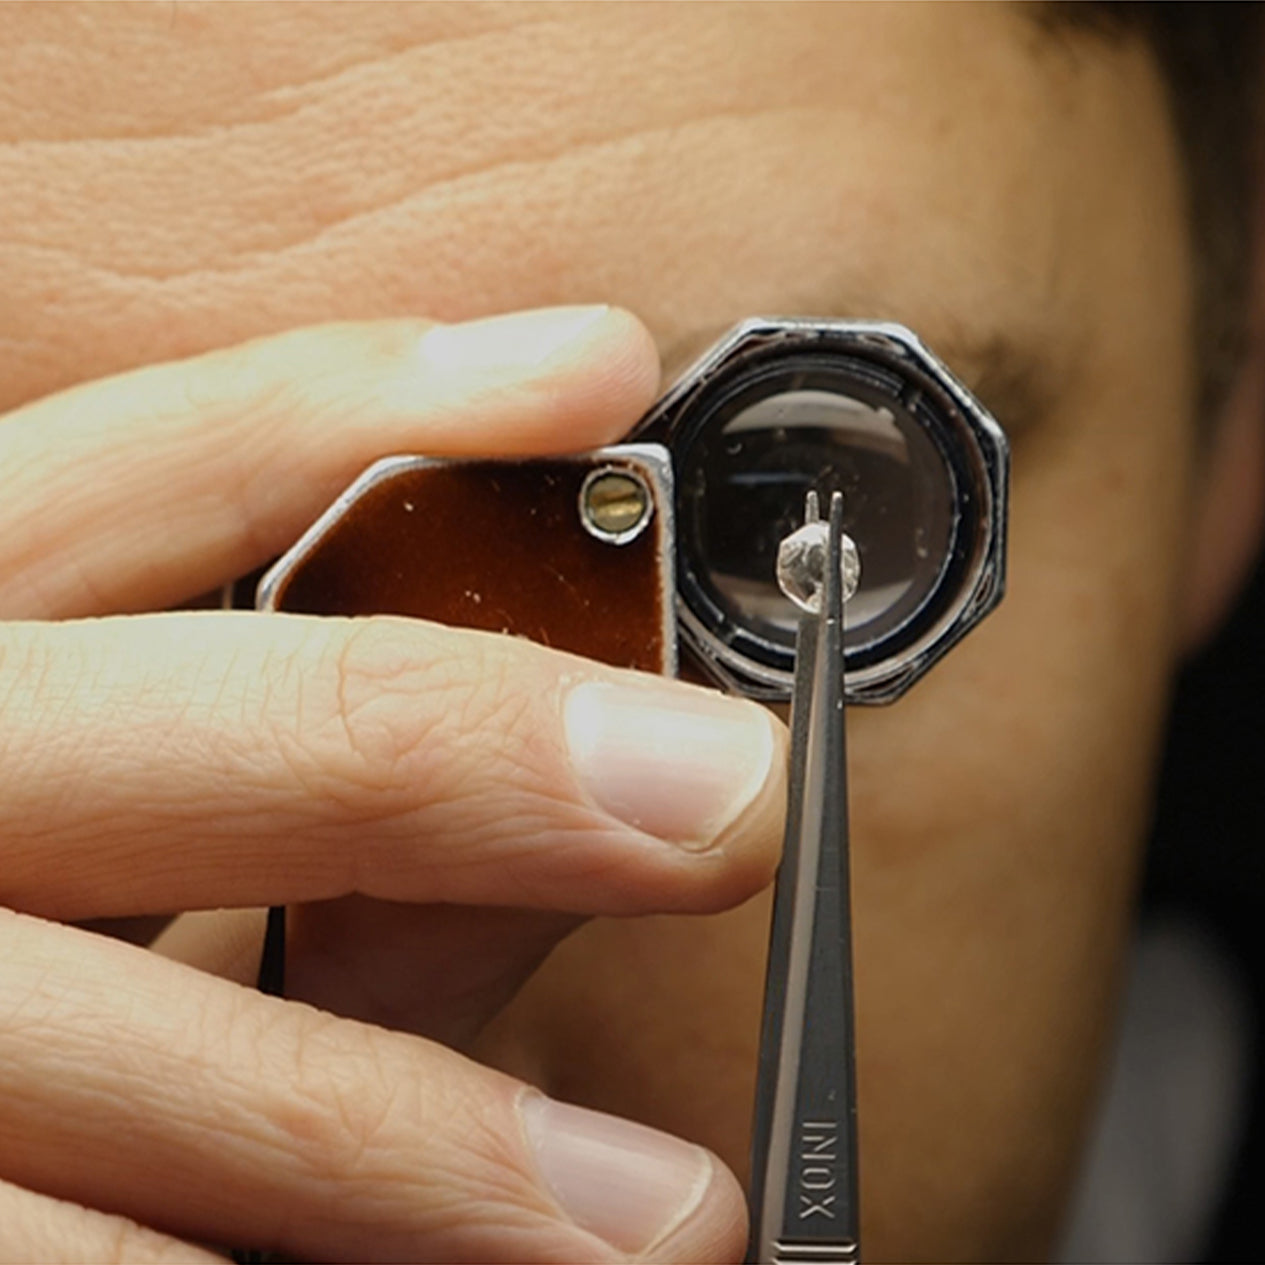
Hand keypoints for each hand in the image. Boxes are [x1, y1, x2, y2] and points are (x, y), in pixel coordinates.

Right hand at [0, 307, 786, 1261]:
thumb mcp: (89, 802)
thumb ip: (318, 802)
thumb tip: (601, 775)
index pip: (135, 476)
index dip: (368, 405)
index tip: (596, 368)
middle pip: (212, 735)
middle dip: (486, 760)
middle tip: (735, 805)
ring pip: (161, 1059)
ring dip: (434, 1142)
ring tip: (667, 1221)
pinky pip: (85, 1258)